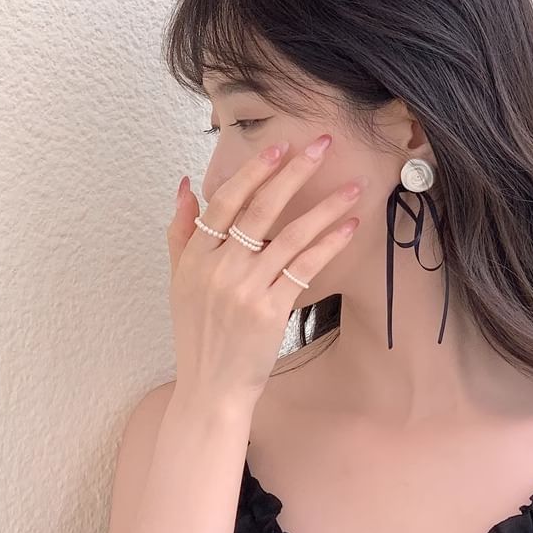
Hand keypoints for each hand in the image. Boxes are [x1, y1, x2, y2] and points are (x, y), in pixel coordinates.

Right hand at [166, 134, 367, 407]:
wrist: (211, 386)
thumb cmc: (198, 333)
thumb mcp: (179, 281)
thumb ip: (180, 232)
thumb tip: (186, 185)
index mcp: (193, 257)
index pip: (224, 202)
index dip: (253, 172)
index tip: (279, 147)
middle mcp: (217, 268)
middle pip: (259, 210)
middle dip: (293, 173)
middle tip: (321, 146)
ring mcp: (244, 289)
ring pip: (290, 236)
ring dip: (325, 208)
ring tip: (353, 187)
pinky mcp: (270, 311)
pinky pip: (304, 268)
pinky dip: (329, 245)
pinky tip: (349, 227)